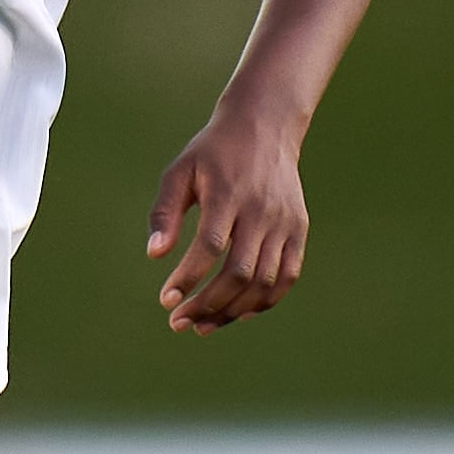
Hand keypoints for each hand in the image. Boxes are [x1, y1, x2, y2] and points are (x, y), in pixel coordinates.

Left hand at [143, 106, 309, 335]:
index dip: (189, 278)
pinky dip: (264, 302)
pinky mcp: (299, 230)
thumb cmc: (213, 153)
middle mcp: (261, 210)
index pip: (210, 246)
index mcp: (229, 193)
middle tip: (178, 322)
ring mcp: (285, 222)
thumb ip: (164, 213)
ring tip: (202, 325)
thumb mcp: (180, 172)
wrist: (265, 128)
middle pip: (239, 271)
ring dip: (232, 310)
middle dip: (207, 304)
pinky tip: (237, 314)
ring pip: (264, 281)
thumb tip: (154, 255)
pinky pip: (286, 277)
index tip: (167, 299)